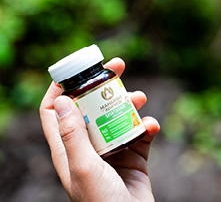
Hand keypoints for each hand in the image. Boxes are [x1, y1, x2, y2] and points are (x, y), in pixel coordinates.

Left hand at [40, 58, 159, 201]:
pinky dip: (148, 125)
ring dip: (130, 104)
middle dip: (104, 85)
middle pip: (91, 107)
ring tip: (140, 99)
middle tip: (119, 66)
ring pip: (118, 116)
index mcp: (68, 149)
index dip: (61, 88)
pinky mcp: (135, 156)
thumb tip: (61, 99)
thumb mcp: (83, 167)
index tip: (77, 69)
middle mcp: (88, 146)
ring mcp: (112, 150)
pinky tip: (152, 126)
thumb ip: (71, 134)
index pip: (54, 111)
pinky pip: (141, 133)